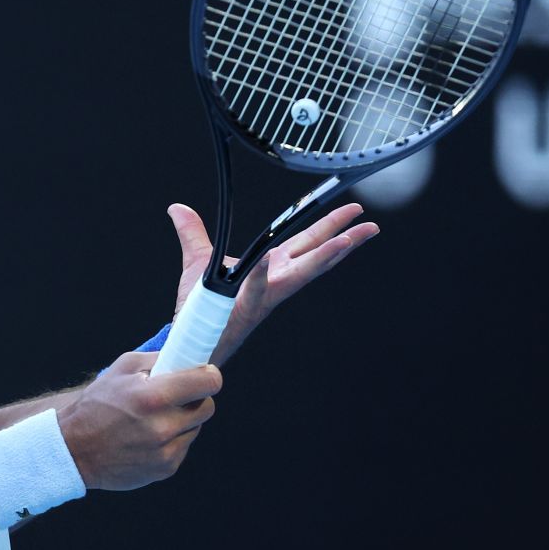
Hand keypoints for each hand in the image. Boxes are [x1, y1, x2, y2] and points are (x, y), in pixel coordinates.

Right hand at [57, 353, 220, 490]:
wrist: (75, 449)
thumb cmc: (96, 404)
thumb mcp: (121, 369)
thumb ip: (157, 360)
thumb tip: (185, 358)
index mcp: (153, 396)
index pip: (208, 383)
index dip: (209, 375)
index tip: (204, 374)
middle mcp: (163, 426)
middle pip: (208, 407)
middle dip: (196, 399)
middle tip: (177, 396)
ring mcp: (166, 451)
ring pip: (195, 428)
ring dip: (182, 420)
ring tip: (155, 418)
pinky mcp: (166, 469)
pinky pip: (183, 447)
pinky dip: (172, 440)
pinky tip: (149, 437)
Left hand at [168, 202, 379, 363]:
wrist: (189, 341)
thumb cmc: (199, 307)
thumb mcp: (198, 260)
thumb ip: (193, 233)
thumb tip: (178, 208)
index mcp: (271, 269)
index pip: (307, 242)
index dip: (330, 226)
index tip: (352, 211)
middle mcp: (275, 283)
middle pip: (316, 255)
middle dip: (344, 240)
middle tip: (371, 225)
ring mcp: (263, 297)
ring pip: (300, 274)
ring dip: (324, 257)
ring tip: (347, 240)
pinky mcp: (244, 308)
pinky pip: (253, 288)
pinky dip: (259, 273)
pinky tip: (264, 258)